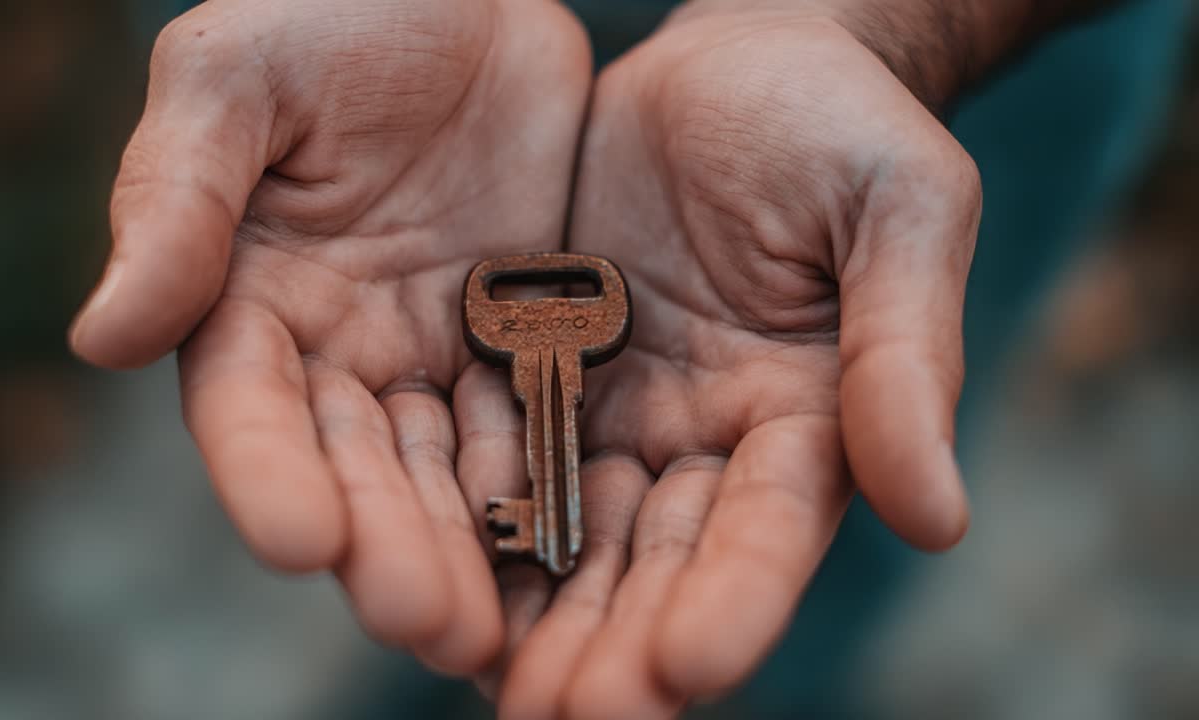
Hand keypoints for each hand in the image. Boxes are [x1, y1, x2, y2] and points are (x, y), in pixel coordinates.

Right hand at [68, 0, 591, 674]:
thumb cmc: (337, 12)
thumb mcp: (238, 76)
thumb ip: (176, 197)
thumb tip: (105, 335)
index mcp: (253, 294)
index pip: (250, 403)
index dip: (268, 472)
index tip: (298, 539)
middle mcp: (343, 346)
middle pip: (358, 464)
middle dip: (386, 544)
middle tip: (423, 622)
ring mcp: (438, 349)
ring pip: (450, 467)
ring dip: (469, 547)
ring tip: (494, 628)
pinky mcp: (527, 338)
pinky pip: (540, 421)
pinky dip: (549, 485)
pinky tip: (573, 551)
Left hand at [488, 8, 981, 716]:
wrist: (737, 64)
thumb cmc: (840, 126)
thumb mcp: (897, 215)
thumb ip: (905, 359)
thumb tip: (941, 519)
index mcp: (808, 415)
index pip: (772, 527)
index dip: (735, 599)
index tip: (686, 668)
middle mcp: (710, 437)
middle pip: (662, 558)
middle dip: (615, 641)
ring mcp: (623, 408)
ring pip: (574, 527)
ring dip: (534, 610)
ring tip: (484, 684)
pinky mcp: (546, 367)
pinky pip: (500, 446)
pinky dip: (470, 512)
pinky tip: (429, 571)